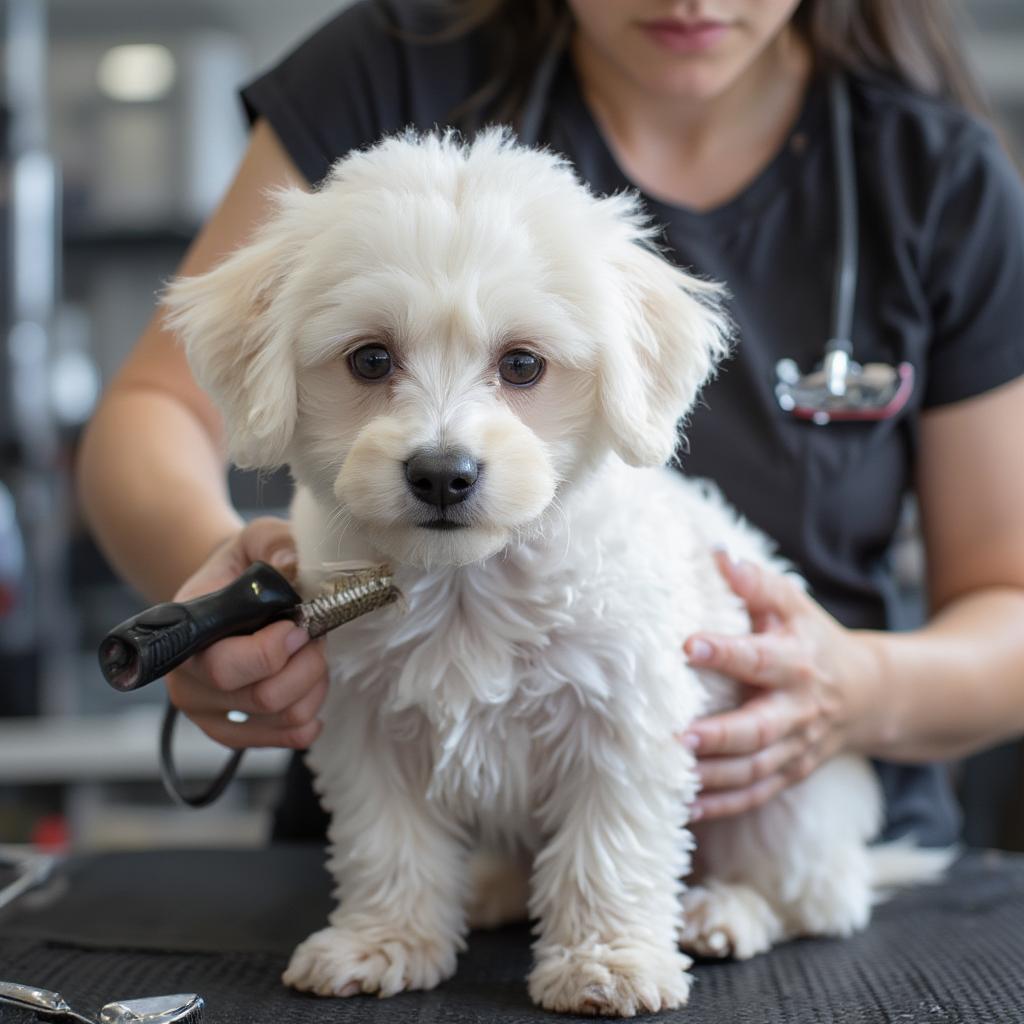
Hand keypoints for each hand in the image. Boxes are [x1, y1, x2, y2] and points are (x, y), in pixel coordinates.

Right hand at [165, 517, 327, 749]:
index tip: (297, 626)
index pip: (225, 667)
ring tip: (311, 653)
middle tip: (312, 635)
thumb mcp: (256, 540)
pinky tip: (312, 687)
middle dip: (305, 665)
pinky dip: (310, 714)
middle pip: (262, 698)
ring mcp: (208, 713)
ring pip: (282, 719)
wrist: (228, 591)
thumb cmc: (243, 567)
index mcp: (184, 637)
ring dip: (313, 684)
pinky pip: (284, 737)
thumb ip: (275, 543)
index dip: (272, 652)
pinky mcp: (233, 732)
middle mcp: (186, 683)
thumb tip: (292, 563)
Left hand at [681, 551, 880, 820]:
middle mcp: (797, 711)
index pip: (758, 659)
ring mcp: (795, 749)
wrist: (870, 695)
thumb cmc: (813, 639)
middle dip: (719, 736)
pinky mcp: (790, 774)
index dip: (725, 652)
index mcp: (796, 664)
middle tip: (678, 738)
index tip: (687, 644)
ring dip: (713, 778)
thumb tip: (716, 555)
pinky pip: (755, 795)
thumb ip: (756, 584)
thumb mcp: (794, 605)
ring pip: (753, 771)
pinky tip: (687, 809)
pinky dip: (722, 807)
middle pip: (758, 730)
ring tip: (672, 777)